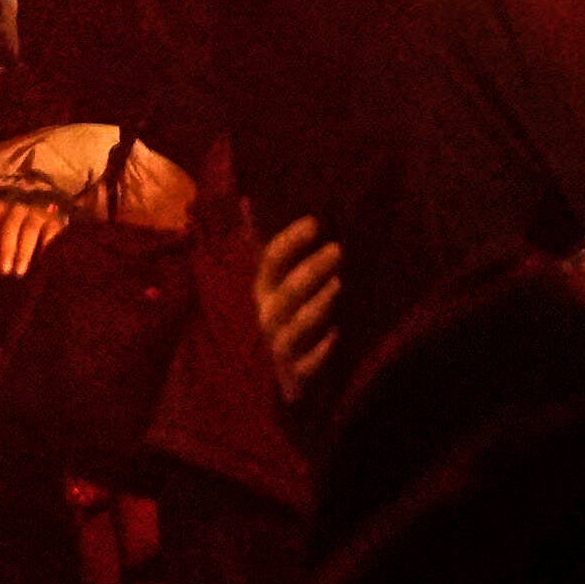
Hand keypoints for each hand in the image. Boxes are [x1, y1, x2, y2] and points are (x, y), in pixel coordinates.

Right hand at [253, 212, 347, 404]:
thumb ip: (257, 246)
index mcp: (258, 292)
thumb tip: (245, 201)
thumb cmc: (268, 320)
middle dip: (311, 269)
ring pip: (295, 326)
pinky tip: (335, 335)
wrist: (261, 382)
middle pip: (286, 291)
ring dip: (317, 304)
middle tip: (338, 249)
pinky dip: (319, 351)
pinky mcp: (290, 376)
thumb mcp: (263, 282)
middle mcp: (265, 317)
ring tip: (338, 283)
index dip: (290, 242)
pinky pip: (304, 365)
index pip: (270, 261)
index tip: (314, 223)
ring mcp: (276, 348)